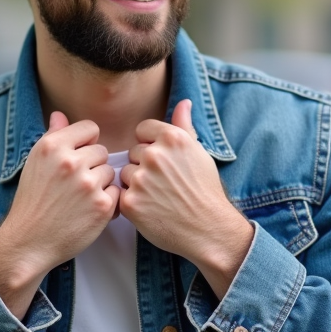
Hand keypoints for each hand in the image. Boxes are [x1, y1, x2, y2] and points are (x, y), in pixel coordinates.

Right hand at [0, 111, 117, 317]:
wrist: (29, 241)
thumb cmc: (32, 201)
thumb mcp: (35, 163)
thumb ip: (52, 136)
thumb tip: (60, 115)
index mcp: (52, 147)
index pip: (90, 128)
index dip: (87, 143)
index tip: (79, 157)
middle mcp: (70, 162)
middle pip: (102, 151)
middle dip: (93, 166)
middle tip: (76, 184)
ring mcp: (87, 184)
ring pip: (109, 172)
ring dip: (100, 184)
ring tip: (80, 198)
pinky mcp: (101, 206)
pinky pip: (116, 193)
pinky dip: (106, 202)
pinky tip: (88, 211)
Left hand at [120, 99, 253, 297]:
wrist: (209, 228)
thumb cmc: (205, 190)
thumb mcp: (199, 152)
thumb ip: (184, 126)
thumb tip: (183, 102)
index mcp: (172, 138)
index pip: (142, 130)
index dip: (151, 145)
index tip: (164, 162)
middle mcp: (155, 155)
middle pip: (133, 152)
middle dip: (144, 166)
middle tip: (165, 183)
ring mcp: (141, 179)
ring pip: (125, 173)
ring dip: (136, 184)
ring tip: (159, 197)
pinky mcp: (131, 202)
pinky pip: (121, 193)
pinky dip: (133, 202)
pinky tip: (151, 209)